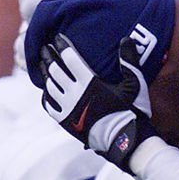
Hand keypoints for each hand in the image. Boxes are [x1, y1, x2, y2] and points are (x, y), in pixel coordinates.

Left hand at [40, 34, 155, 169]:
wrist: (125, 142)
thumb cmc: (132, 111)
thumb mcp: (135, 84)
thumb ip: (129, 60)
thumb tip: (126, 39)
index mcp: (91, 83)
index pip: (70, 59)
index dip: (62, 46)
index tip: (57, 37)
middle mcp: (75, 94)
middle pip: (55, 70)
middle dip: (49, 56)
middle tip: (44, 47)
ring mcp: (68, 109)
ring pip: (50, 86)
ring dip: (45, 73)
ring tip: (44, 64)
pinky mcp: (65, 122)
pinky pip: (49, 105)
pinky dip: (46, 95)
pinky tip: (46, 89)